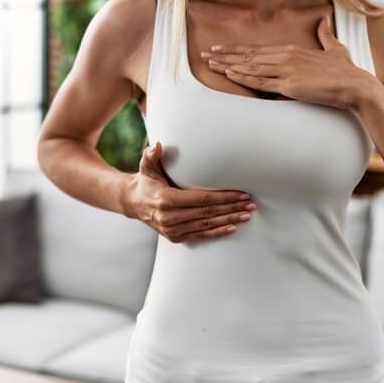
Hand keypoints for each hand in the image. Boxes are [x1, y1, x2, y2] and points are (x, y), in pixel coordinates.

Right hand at [123, 141, 257, 242]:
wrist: (133, 203)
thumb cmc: (146, 181)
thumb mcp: (146, 166)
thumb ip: (150, 155)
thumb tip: (156, 145)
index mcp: (166, 200)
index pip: (202, 199)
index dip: (223, 197)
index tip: (240, 194)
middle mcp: (170, 218)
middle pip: (208, 213)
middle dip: (231, 208)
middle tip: (250, 204)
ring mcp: (173, 230)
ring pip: (207, 226)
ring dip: (229, 220)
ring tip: (246, 214)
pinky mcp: (175, 237)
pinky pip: (201, 235)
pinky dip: (218, 232)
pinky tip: (233, 227)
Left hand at [201, 14, 372, 109]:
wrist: (356, 85)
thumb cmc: (345, 70)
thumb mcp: (335, 48)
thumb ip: (325, 34)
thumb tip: (324, 20)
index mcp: (292, 50)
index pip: (257, 50)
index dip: (237, 50)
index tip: (221, 48)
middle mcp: (285, 57)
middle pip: (248, 56)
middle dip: (225, 55)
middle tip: (206, 54)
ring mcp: (286, 71)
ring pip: (250, 67)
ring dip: (228, 65)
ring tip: (210, 63)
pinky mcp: (289, 85)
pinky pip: (261, 82)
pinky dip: (244, 77)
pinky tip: (230, 74)